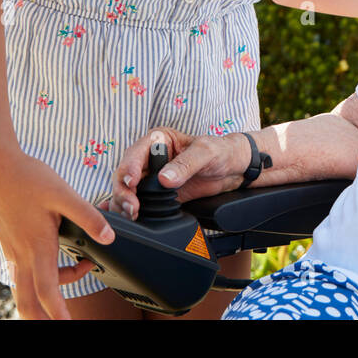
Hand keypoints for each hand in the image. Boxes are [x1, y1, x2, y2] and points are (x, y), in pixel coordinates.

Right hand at [0, 151, 113, 319]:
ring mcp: (13, 252)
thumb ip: (88, 216)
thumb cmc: (29, 178)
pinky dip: (38, 280)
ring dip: (44, 296)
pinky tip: (55, 265)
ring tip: (77, 276)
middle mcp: (22, 255)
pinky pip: (22, 274)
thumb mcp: (64, 194)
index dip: (58, 313)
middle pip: (27, 302)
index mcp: (37, 247)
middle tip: (63, 322)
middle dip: (43, 318)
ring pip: (24, 289)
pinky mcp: (10, 245)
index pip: (47, 291)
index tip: (67, 325)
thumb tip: (109, 237)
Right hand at [110, 127, 247, 217]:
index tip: (132, 183)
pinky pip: (138, 202)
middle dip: (124, 191)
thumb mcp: (206, 152)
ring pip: (127, 190)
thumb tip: (165, 178)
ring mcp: (152, 177)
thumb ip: (186, 164)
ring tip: (132, 214)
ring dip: (124, 202)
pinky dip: (130, 209)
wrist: (233, 169)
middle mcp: (150, 158)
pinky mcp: (157, 194)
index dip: (129, 168)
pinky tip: (127, 217)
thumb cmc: (220, 151)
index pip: (135, 153)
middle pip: (125, 174)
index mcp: (158, 140)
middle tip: (132, 206)